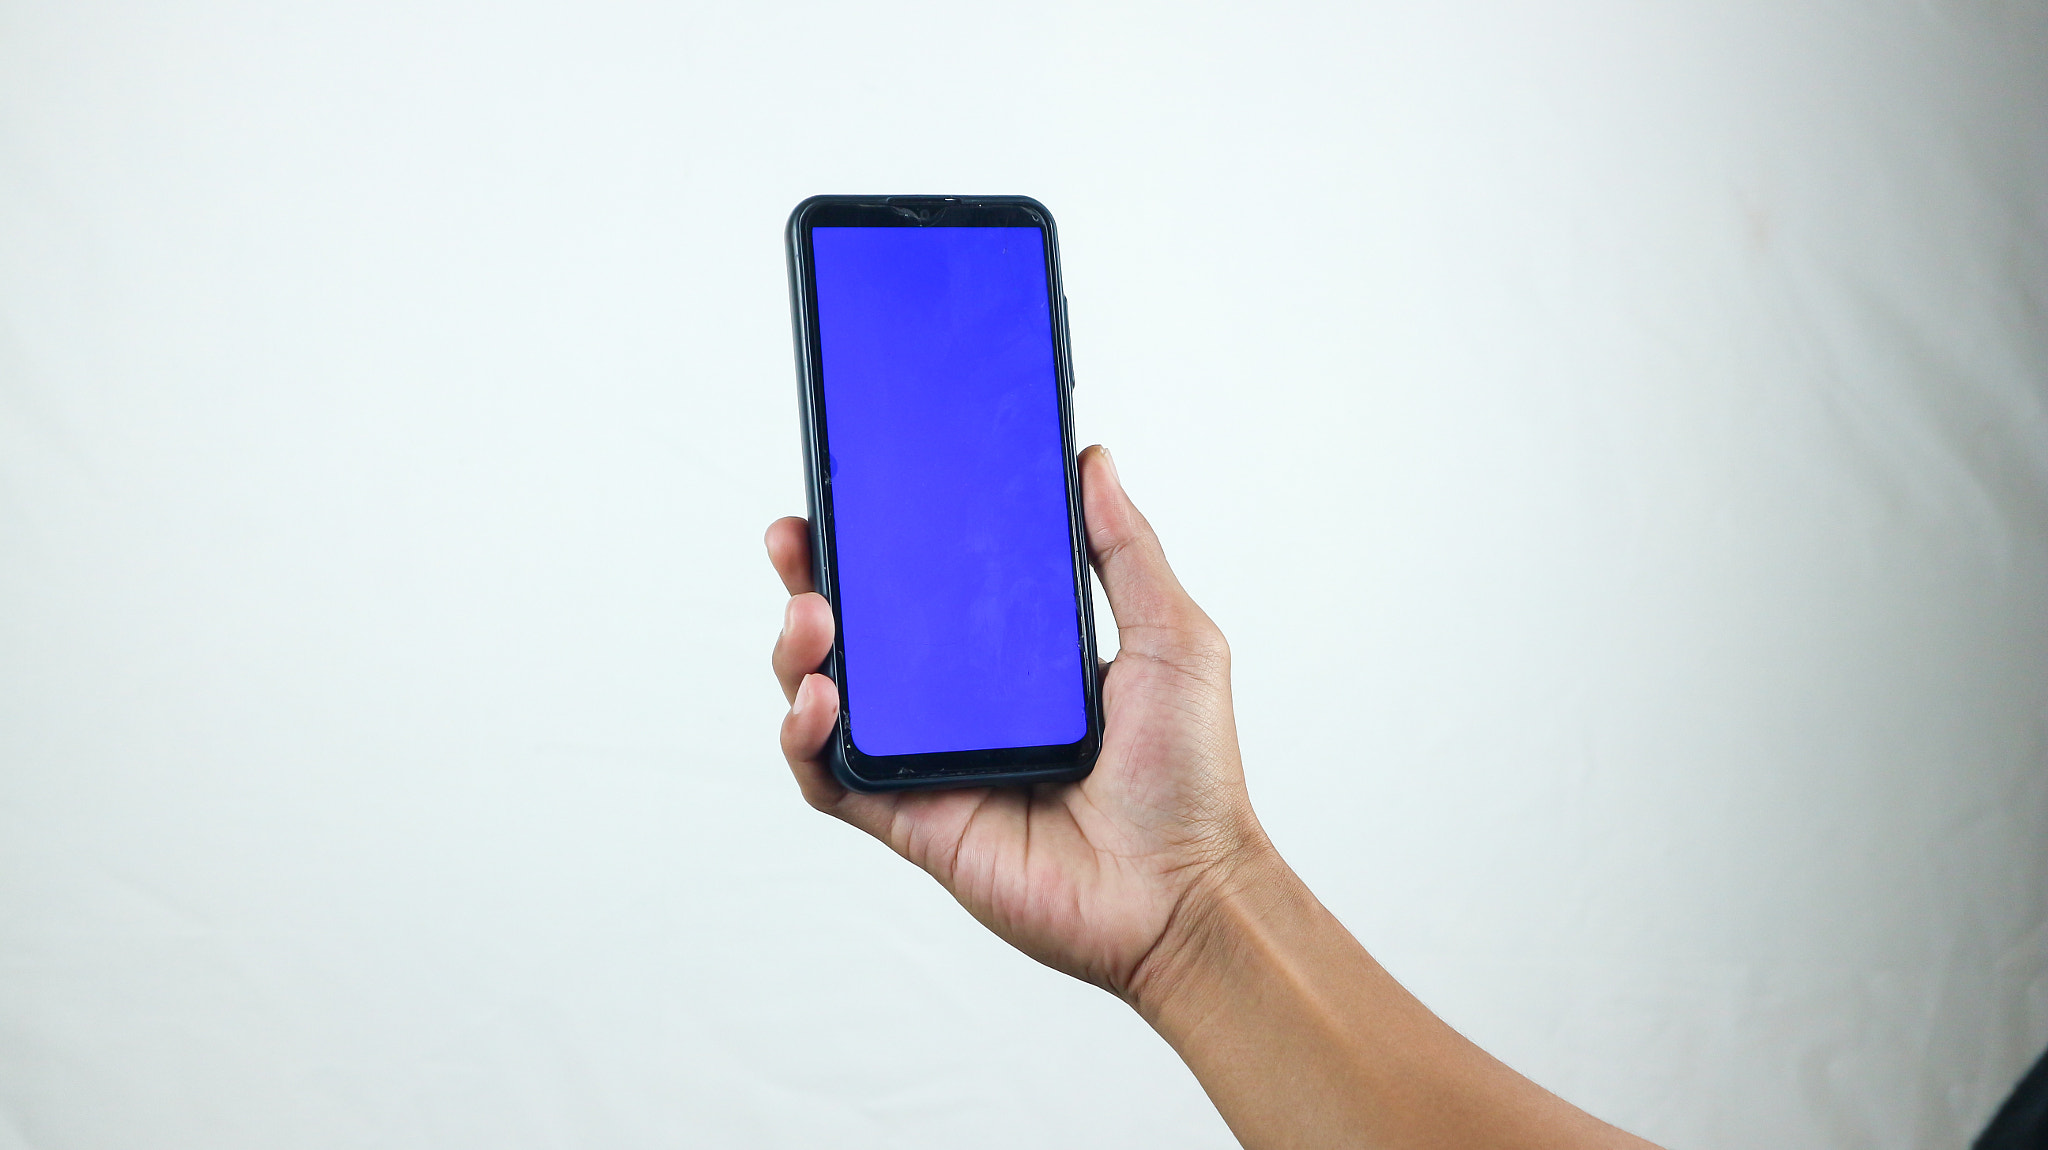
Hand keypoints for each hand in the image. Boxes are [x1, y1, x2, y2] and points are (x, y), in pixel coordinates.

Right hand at [765, 445, 1271, 999]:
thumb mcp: (1171, 637)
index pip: (924, 588)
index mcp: (1010, 661)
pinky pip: (830, 778)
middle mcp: (958, 709)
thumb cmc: (1190, 775)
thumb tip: (1090, 460)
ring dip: (798, 652)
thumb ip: (1126, 549)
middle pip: (859, 635)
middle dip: (811, 581)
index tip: (852, 491)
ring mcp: (928, 764)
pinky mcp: (910, 822)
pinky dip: (804, 738)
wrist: (1184, 891)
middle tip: (797, 539)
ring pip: (827, 699)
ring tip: (813, 616)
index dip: (880, 543)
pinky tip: (820, 698)